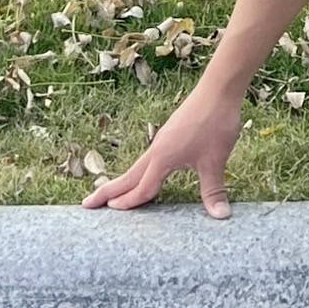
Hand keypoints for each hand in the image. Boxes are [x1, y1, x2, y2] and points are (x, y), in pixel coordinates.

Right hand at [83, 81, 243, 218]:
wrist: (218, 90)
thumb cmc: (215, 124)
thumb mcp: (215, 161)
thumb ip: (213, 190)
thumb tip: (221, 217)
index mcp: (162, 158)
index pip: (143, 187)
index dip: (128, 202)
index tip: (110, 211)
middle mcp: (157, 150)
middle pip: (129, 176)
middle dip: (108, 191)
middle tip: (86, 204)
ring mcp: (162, 140)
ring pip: (138, 166)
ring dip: (124, 181)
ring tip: (111, 193)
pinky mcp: (171, 134)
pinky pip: (149, 158)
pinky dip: (140, 171)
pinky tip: (147, 173)